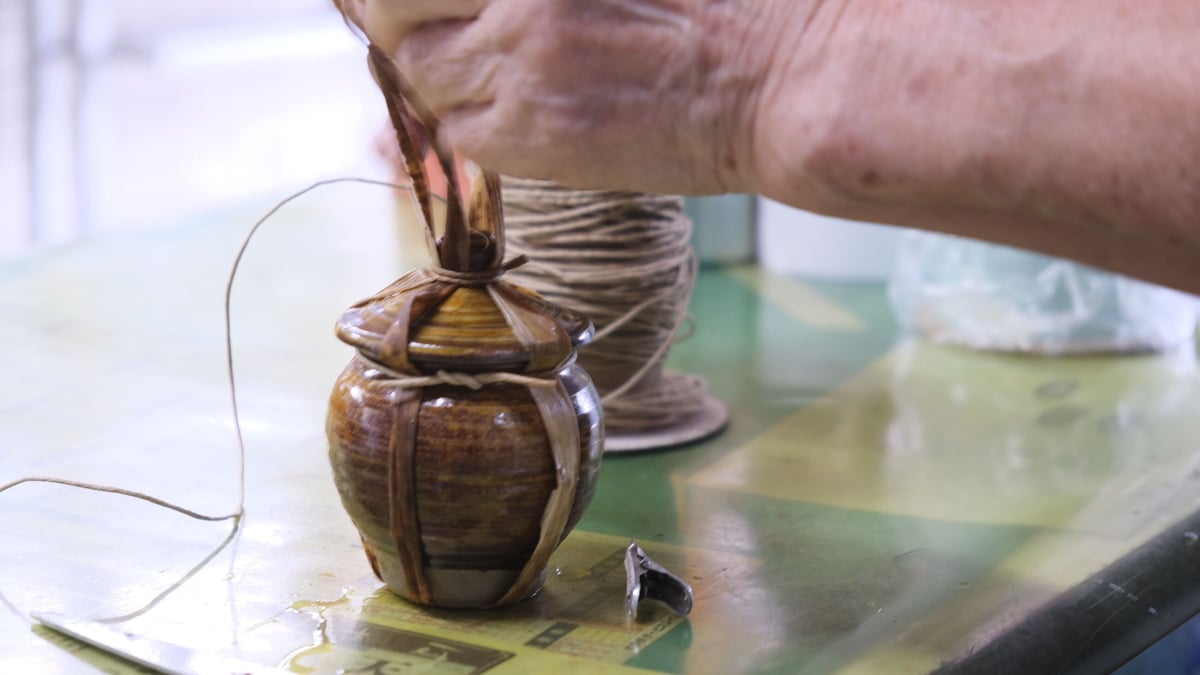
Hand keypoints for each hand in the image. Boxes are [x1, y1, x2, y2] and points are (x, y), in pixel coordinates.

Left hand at [341, 0, 837, 196]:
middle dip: (390, 16)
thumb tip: (482, 5)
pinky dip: (463, 120)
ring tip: (476, 69)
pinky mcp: (530, 138)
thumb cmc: (721, 5)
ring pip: (415, 74)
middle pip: (389, 7)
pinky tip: (507, 108)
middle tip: (413, 23)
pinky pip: (455, 133)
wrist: (777, 82)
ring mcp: (518, 65)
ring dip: (429, 71)